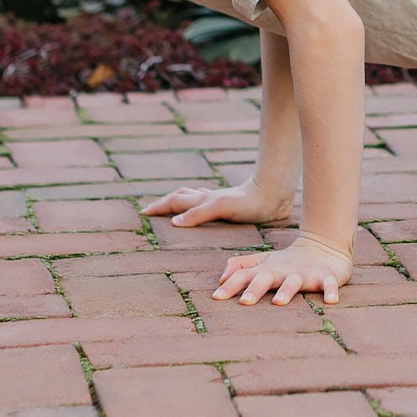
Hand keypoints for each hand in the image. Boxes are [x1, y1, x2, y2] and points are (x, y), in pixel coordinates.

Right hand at [141, 178, 290, 228]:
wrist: (272, 194)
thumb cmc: (248, 202)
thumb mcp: (220, 207)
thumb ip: (198, 213)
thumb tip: (174, 222)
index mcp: (203, 200)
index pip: (174, 201)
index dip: (158, 207)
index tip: (143, 213)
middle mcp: (208, 198)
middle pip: (180, 197)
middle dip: (165, 202)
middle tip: (152, 210)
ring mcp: (218, 200)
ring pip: (193, 198)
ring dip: (179, 202)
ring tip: (172, 207)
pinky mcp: (229, 205)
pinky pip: (206, 205)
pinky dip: (197, 207)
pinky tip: (202, 212)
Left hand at [213, 233, 353, 304]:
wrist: (324, 247)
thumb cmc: (287, 262)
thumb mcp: (263, 262)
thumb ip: (241, 267)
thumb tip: (221, 278)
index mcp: (267, 270)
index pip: (245, 275)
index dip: (231, 285)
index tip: (216, 297)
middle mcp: (283, 271)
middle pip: (266, 278)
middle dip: (255, 289)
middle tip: (244, 302)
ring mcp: (305, 274)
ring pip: (294, 282)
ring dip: (287, 291)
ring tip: (279, 302)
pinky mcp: (326, 276)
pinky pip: (328, 283)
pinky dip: (330, 290)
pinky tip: (331, 301)